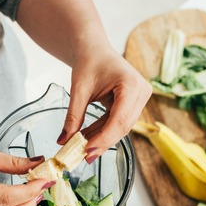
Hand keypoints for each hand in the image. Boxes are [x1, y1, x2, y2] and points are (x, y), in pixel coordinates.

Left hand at [60, 47, 151, 161]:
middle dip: (102, 142)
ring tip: (82, 148)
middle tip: (83, 157)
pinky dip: (104, 130)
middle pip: (123, 126)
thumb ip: (73, 117)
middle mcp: (141, 91)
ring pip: (122, 127)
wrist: (94, 48)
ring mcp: (140, 98)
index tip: (87, 152)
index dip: (104, 139)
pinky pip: (119, 122)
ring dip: (102, 138)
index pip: (119, 119)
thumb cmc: (88, 61)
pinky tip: (88, 138)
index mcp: (131, 84)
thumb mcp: (78, 90)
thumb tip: (64, 142)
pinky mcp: (135, 103)